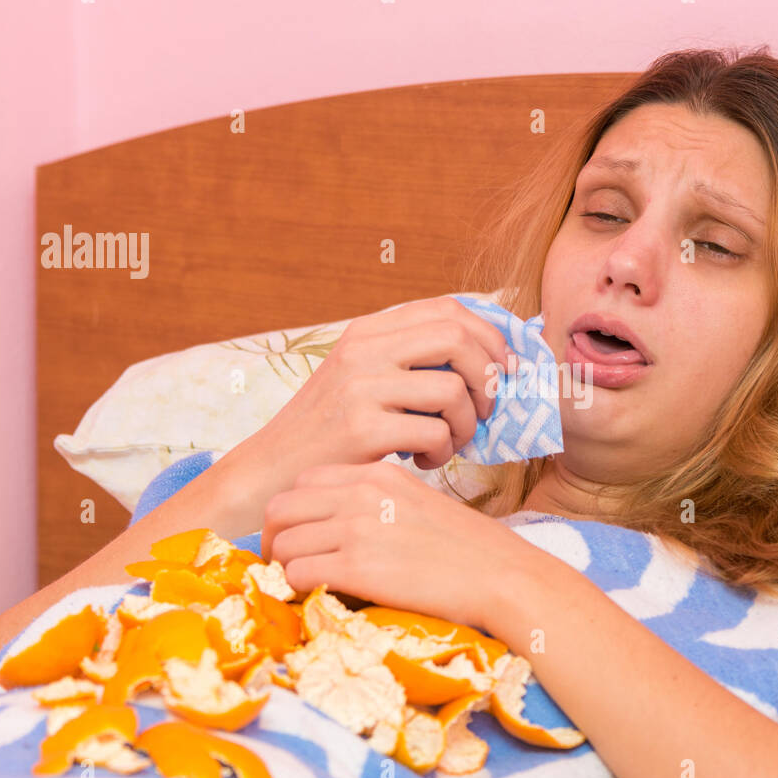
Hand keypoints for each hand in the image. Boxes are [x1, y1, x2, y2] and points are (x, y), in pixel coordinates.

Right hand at [246, 296, 515, 480]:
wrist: (273, 469)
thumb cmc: (330, 429)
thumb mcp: (362, 377)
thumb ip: (409, 360)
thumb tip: (487, 360)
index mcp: (368, 331)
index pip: (448, 309)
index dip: (489, 337)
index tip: (504, 369)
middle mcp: (364, 350)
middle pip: (458, 338)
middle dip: (487, 377)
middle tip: (485, 411)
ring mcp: (361, 388)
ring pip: (453, 390)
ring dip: (466, 425)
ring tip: (450, 443)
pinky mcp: (362, 430)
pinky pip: (434, 433)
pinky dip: (443, 452)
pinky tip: (425, 462)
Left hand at [260, 460, 550, 632]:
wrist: (502, 575)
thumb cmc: (467, 547)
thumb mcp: (418, 502)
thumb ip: (377, 500)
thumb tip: (341, 522)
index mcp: (374, 474)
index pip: (303, 482)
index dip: (293, 512)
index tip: (301, 536)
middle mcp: (359, 494)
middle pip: (279, 509)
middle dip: (273, 539)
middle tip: (284, 565)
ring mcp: (357, 529)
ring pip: (282, 544)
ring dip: (283, 569)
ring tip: (300, 587)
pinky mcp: (359, 568)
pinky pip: (297, 574)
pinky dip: (297, 590)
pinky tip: (318, 598)